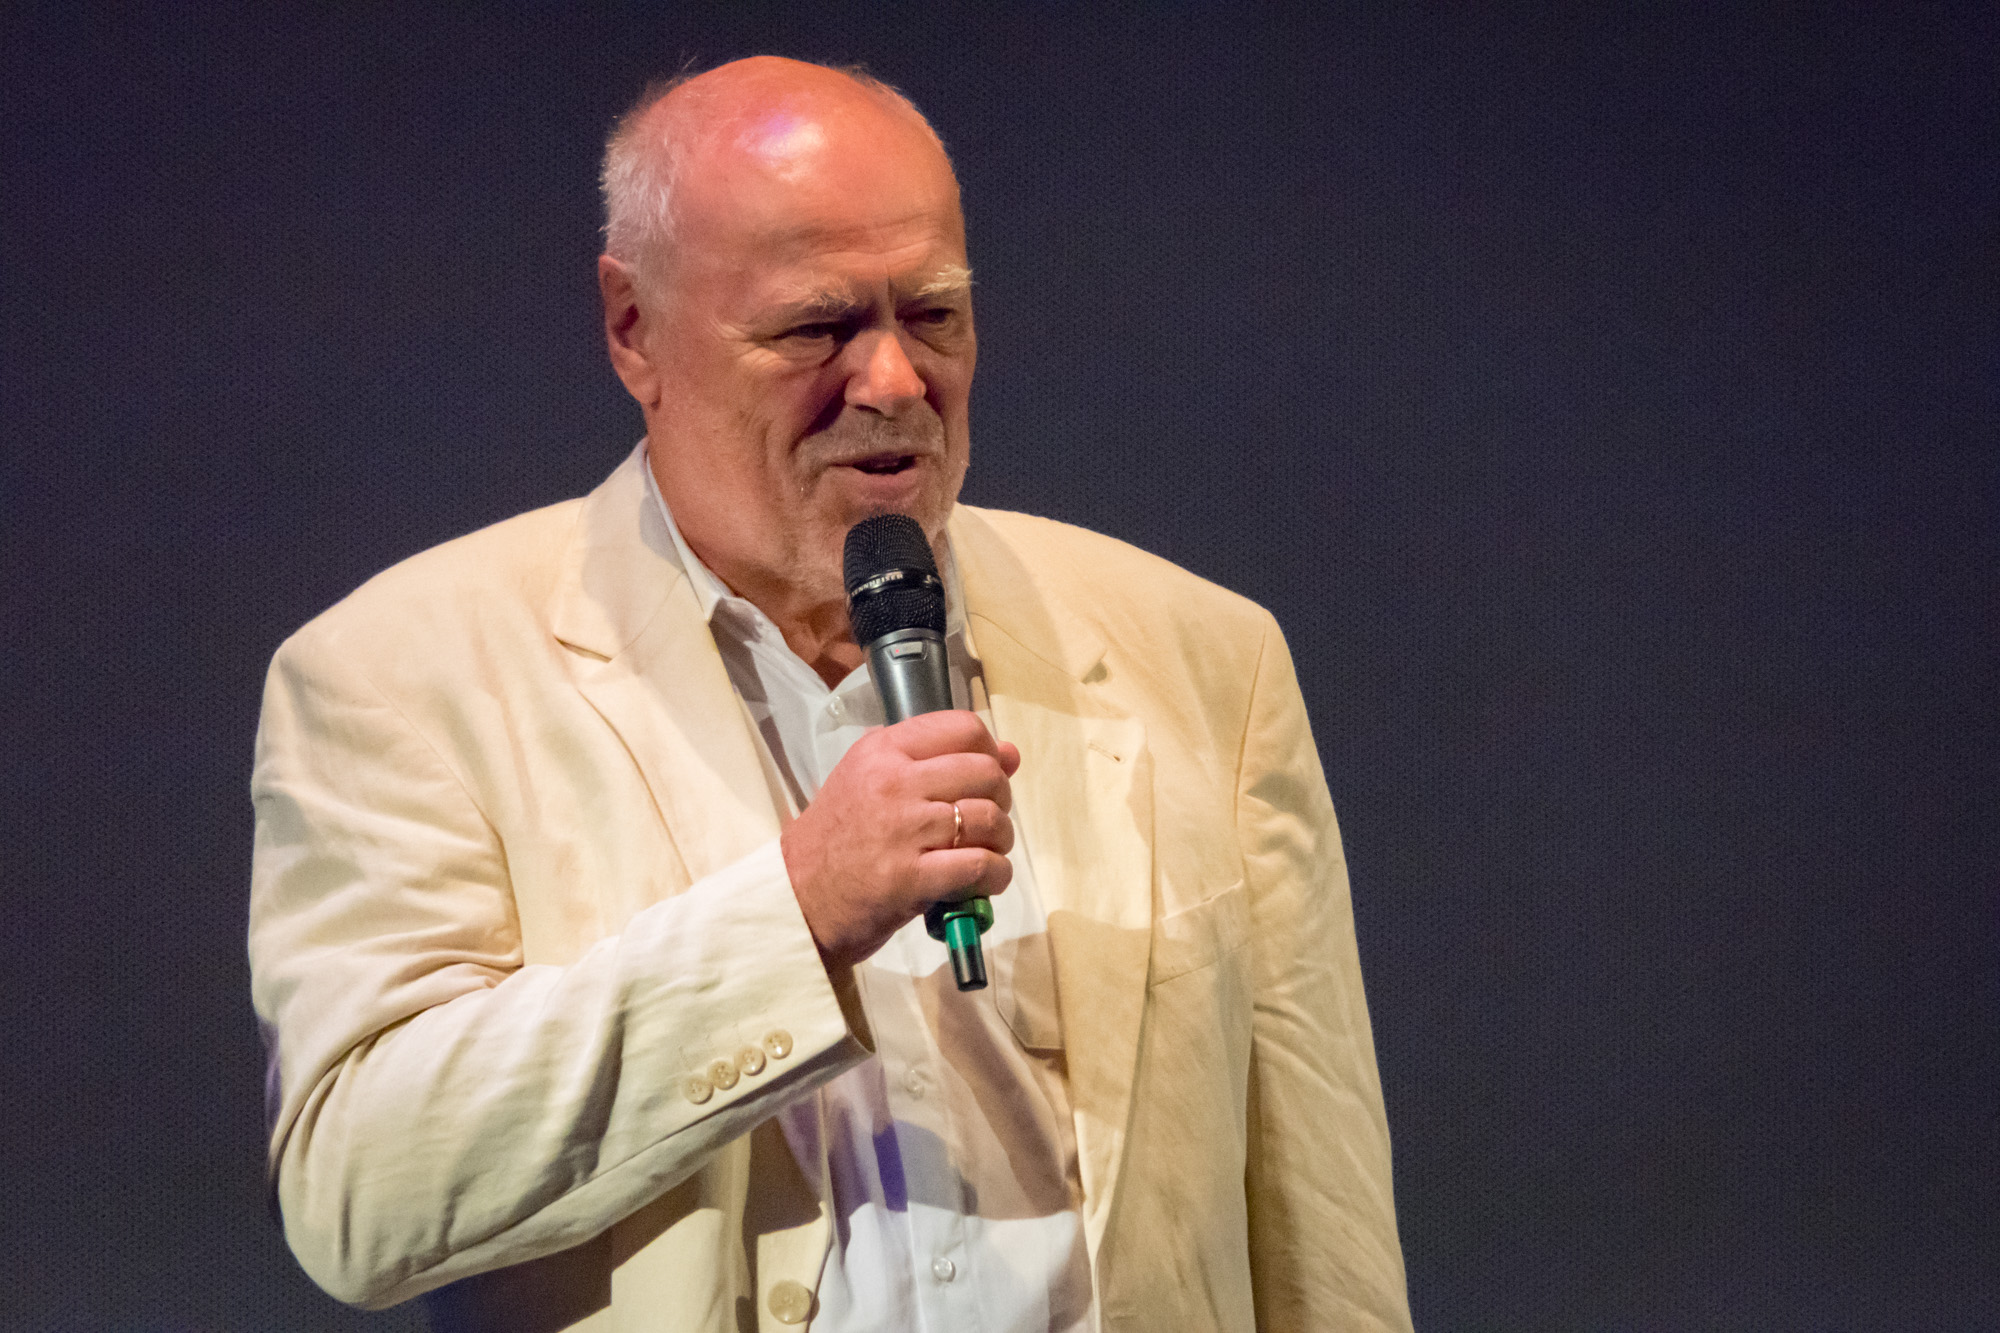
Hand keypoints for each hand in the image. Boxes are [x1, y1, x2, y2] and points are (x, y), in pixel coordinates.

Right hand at [781, 710, 1019, 972]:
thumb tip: (1011, 754)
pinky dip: (995, 875)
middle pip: (985, 772)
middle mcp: (893, 781)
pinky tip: (983, 881)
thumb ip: (936, 761)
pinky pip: (980, 865)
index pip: (964, 729)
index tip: (985, 778)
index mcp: (883, 750)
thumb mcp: (873, 780)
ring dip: (1000, 840)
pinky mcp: (911, 877)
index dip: (990, 753)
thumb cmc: (839, 839)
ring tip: (985, 852)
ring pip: (989, 818)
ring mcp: (903, 829)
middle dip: (1000, 799)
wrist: (799, 897)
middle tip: (984, 822)